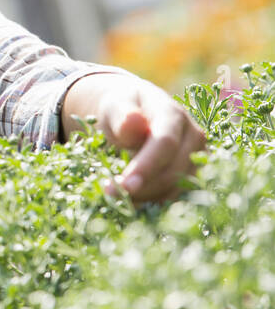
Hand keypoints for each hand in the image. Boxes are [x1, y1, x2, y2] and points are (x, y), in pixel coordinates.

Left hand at [87, 78, 207, 202]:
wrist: (133, 115)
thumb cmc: (121, 110)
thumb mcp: (114, 107)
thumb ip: (122, 116)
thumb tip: (134, 121)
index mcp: (173, 114)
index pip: (166, 143)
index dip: (147, 166)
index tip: (124, 186)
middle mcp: (193, 135)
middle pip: (175, 169)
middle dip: (143, 188)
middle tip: (111, 195)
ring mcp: (198, 156)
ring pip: (179, 186)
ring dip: (148, 197)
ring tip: (118, 196)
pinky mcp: (194, 173)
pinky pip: (178, 194)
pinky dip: (155, 201)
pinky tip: (133, 200)